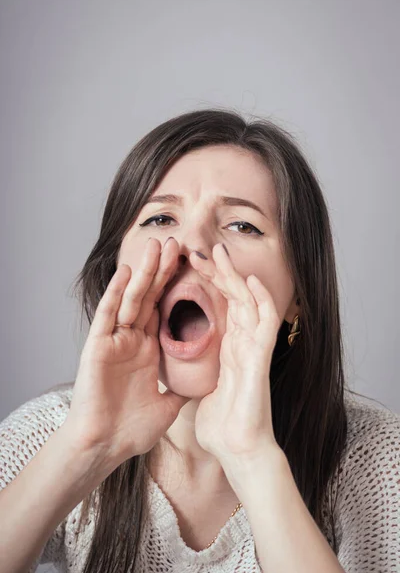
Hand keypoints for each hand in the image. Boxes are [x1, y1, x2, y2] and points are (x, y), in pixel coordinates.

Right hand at [66, 237, 189, 467]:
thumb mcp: (168, 404)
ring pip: (131, 299)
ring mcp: (114, 340)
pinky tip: (127, 272)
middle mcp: (132, 339)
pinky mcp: (98, 346)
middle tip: (176, 243)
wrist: (106, 447)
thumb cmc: (131, 429)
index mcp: (148, 349)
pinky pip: (108, 315)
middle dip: (162, 270)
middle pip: (150, 297)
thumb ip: (181, 388)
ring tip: (157, 246)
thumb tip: (203, 383)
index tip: (191, 265)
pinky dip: (116, 293)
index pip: (164, 309)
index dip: (176, 286)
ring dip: (143, 272)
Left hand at [189, 243, 280, 464]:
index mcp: (227, 349)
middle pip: (232, 298)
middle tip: (199, 250)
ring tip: (219, 253)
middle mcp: (241, 344)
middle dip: (216, 272)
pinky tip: (250, 281)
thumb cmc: (222, 427)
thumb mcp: (202, 390)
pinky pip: (266, 323)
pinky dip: (261, 300)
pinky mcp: (261, 359)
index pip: (218, 307)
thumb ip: (198, 373)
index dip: (205, 285)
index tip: (187, 267)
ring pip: (248, 302)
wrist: (238, 453)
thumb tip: (181, 367)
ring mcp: (253, 349)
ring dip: (235, 277)